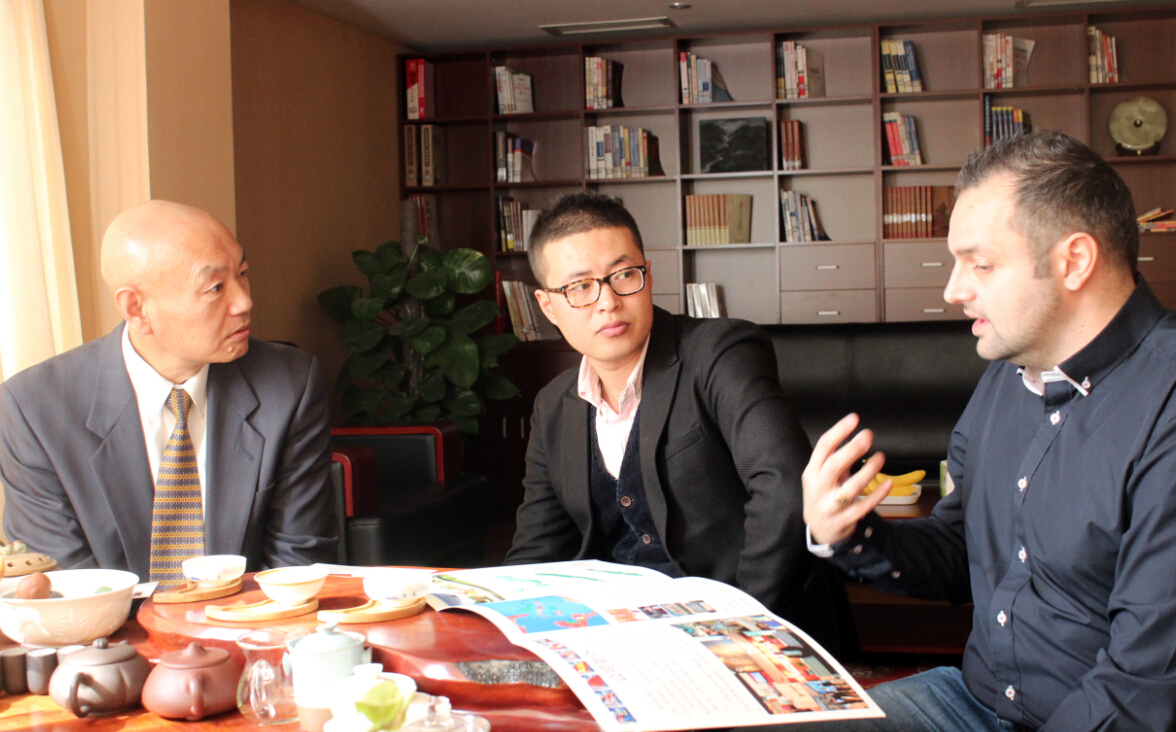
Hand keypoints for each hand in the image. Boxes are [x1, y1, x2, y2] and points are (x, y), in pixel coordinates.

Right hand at [803, 413, 892, 545]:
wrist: (819, 529)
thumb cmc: (824, 494)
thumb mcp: (822, 475)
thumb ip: (836, 457)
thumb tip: (855, 433)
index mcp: (812, 472)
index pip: (822, 448)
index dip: (838, 432)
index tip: (854, 418)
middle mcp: (818, 488)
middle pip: (833, 466)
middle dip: (851, 449)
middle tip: (868, 434)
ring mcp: (830, 506)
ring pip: (848, 489)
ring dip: (867, 472)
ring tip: (881, 457)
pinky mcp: (844, 520)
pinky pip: (862, 507)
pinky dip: (876, 495)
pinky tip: (888, 483)